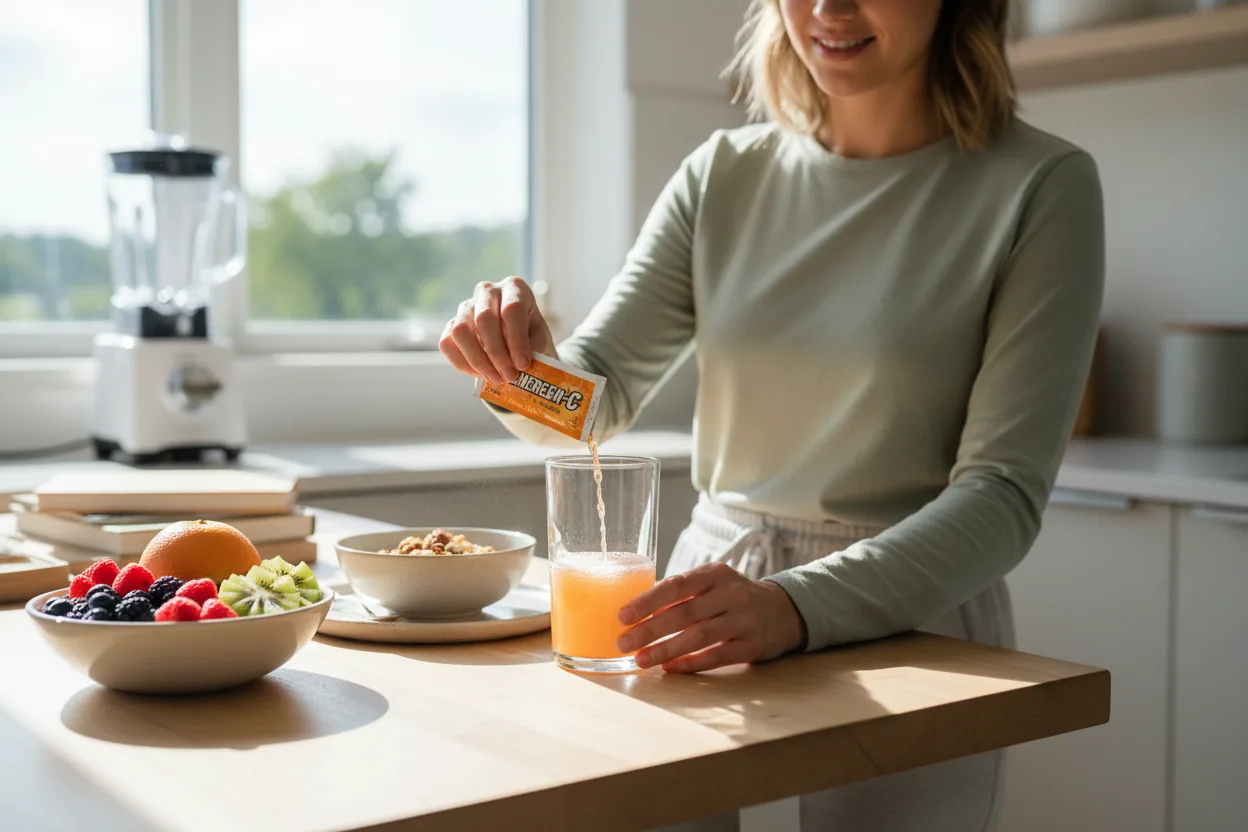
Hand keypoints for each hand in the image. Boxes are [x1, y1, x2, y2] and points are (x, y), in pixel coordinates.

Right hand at [439, 276, 555, 384]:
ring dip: (477, 359)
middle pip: (484, 318)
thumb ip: (533, 348)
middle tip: (509, 376)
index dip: (517, 339)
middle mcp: (488, 291)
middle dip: (497, 353)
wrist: (518, 341)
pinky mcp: (452, 324)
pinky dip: (462, 363)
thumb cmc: (532, 337)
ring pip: (461, 330)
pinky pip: (447, 343)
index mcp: (515, 288)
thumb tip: (520, 365)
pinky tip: (479, 374)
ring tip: (495, 378)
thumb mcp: (541, 340)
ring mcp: (467, 306)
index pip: (512, 309)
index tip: (523, 365)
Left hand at [616, 562, 807, 672]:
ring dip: (665, 650)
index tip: (623, 616)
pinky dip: (690, 663)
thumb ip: (683, 594)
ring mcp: (743, 620)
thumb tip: (636, 612)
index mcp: (715, 574)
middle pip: (684, 613)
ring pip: (698, 637)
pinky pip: (715, 656)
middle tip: (623, 643)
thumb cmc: (734, 597)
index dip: (647, 601)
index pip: (676, 584)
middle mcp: (730, 594)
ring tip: (641, 659)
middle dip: (649, 629)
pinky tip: (669, 669)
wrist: (783, 611)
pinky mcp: (751, 646)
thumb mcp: (713, 584)